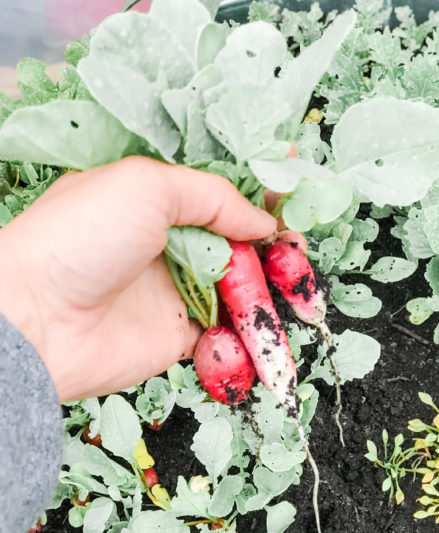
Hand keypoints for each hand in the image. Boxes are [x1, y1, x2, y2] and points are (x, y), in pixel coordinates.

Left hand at [0, 156, 275, 400]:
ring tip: (297, 291)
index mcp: (156, 203)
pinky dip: (248, 333)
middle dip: (273, 249)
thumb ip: (212, 197)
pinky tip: (268, 325)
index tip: (296, 200)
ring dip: (268, 292)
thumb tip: (262, 222)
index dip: (259, 199)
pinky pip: (225, 335)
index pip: (220, 197)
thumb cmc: (79, 239)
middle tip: (299, 254)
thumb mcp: (146, 187)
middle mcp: (168, 247)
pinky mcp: (177, 338)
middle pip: (237, 246)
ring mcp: (173, 294)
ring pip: (237, 291)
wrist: (38, 318)